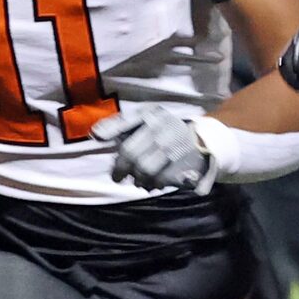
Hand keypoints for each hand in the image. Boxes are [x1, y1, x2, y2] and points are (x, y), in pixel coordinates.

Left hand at [92, 106, 213, 194]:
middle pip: (131, 152)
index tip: (96, 137)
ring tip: (138, 181)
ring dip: (137, 179)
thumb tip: (95, 134)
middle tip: (118, 177)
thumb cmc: (165, 131)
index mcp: (152, 113)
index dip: (110, 129)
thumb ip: (120, 127)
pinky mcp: (185, 162)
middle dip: (120, 168)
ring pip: (144, 168)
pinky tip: (153, 184)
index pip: (126, 121)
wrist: (203, 140)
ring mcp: (175, 144)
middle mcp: (163, 126)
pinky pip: (161, 179)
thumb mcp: (147, 121)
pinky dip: (154, 184)